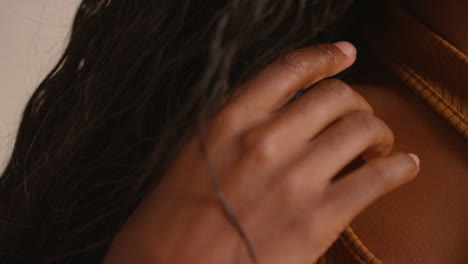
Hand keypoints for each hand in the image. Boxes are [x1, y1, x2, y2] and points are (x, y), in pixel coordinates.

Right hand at [103, 42, 419, 263]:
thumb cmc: (168, 223)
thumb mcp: (193, 157)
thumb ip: (233, 131)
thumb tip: (272, 118)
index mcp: (227, 121)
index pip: (288, 70)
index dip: (323, 57)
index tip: (343, 55)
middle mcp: (264, 139)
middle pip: (334, 97)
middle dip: (354, 103)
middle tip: (358, 119)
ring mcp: (294, 178)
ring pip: (360, 129)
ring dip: (378, 133)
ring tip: (378, 147)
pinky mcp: (318, 219)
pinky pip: (376, 179)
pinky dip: (399, 168)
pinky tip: (403, 167)